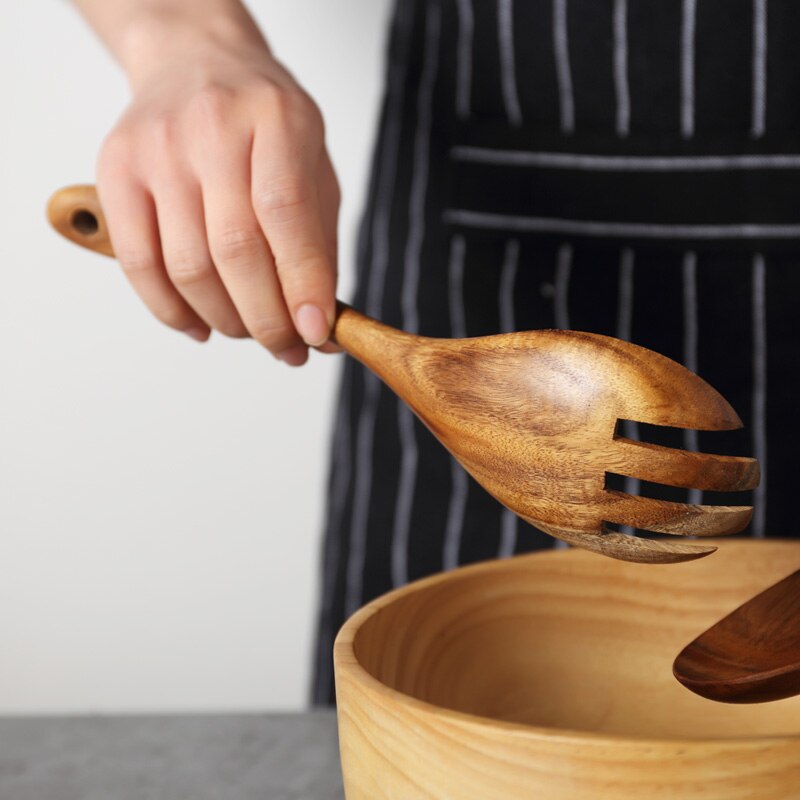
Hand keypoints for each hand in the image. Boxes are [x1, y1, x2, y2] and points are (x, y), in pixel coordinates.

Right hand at [96, 20, 338, 364]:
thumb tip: (321, 327)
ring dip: (225, 320)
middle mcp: (212, 128)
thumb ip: (318, 245)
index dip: (302, 284)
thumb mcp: (312, 168)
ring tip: (249, 332)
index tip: (316, 334)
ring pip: (188, 266)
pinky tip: (200, 325)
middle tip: (286, 349)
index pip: (286, 215)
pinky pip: (139, 263)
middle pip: (234, 250)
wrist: (195, 64)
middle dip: (265, 319)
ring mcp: (157, 149)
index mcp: (276, 120)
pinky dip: (172, 311)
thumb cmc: (263, 126)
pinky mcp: (116, 171)